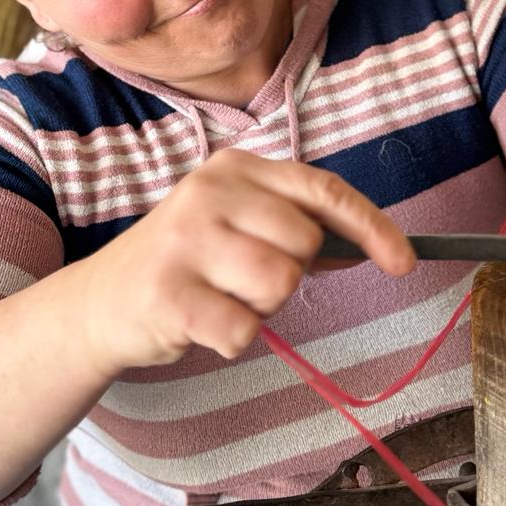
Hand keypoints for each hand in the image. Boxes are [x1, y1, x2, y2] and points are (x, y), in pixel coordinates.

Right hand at [81, 149, 414, 374]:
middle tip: (244, 279)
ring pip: (279, 284)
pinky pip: (244, 329)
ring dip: (261, 308)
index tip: (403, 262)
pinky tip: (202, 323)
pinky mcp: (168, 292)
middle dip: (290, 274)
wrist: (101, 302)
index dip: (371, 226)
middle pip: (304, 243)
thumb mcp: (238, 227)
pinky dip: (234, 337)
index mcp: (234, 168)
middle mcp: (208, 192)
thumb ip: (299, 229)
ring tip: (223, 298)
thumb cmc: (186, 263)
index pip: (322, 190)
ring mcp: (184, 240)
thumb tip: (377, 247)